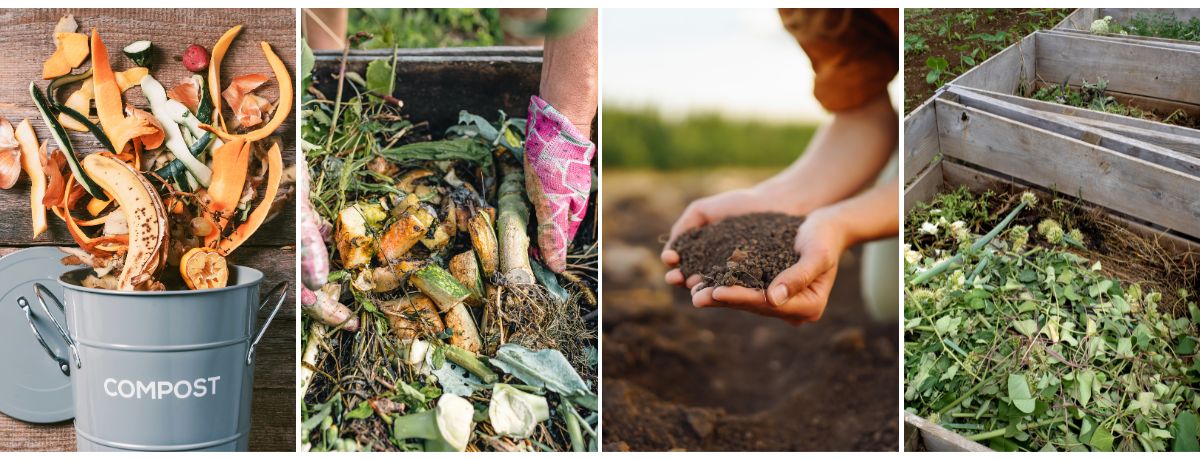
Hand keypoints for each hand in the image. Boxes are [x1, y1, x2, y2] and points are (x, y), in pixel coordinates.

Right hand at [662, 187, 779, 287]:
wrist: (775, 204)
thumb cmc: (739, 205)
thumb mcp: (703, 210)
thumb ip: (685, 225)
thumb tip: (670, 248)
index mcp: (701, 252)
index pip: (681, 261)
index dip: (672, 262)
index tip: (670, 258)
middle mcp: (714, 267)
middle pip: (691, 276)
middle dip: (680, 278)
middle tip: (675, 277)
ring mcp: (733, 276)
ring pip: (710, 285)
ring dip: (698, 288)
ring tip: (692, 285)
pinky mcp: (752, 281)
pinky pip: (736, 287)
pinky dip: (724, 289)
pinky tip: (716, 287)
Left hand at [672, 208, 848, 325]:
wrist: (827, 227)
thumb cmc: (825, 237)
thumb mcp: (816, 253)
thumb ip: (798, 276)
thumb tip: (773, 299)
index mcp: (809, 307)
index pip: (767, 304)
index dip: (740, 298)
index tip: (716, 292)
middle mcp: (794, 310)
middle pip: (753, 306)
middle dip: (723, 300)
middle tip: (695, 297)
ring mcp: (781, 303)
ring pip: (745, 301)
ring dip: (718, 296)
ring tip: (693, 291)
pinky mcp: (770, 291)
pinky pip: (744, 290)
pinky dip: (724, 285)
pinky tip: (702, 280)